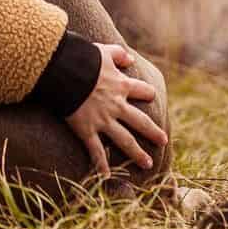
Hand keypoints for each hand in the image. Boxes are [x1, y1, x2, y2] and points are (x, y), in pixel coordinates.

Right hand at [66, 43, 167, 177]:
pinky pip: (96, 151)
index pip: (142, 91)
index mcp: (121, 85)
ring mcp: (103, 120)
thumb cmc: (82, 58)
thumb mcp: (103, 50)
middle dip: (153, 132)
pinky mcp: (87, 129)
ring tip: (148, 164)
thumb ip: (118, 54)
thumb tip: (130, 59)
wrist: (64, 70)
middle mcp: (116, 105)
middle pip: (141, 122)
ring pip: (125, 140)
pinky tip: (107, 177)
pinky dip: (101, 165)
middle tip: (163, 141)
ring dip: (138, 153)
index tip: (149, 96)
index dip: (146, 93)